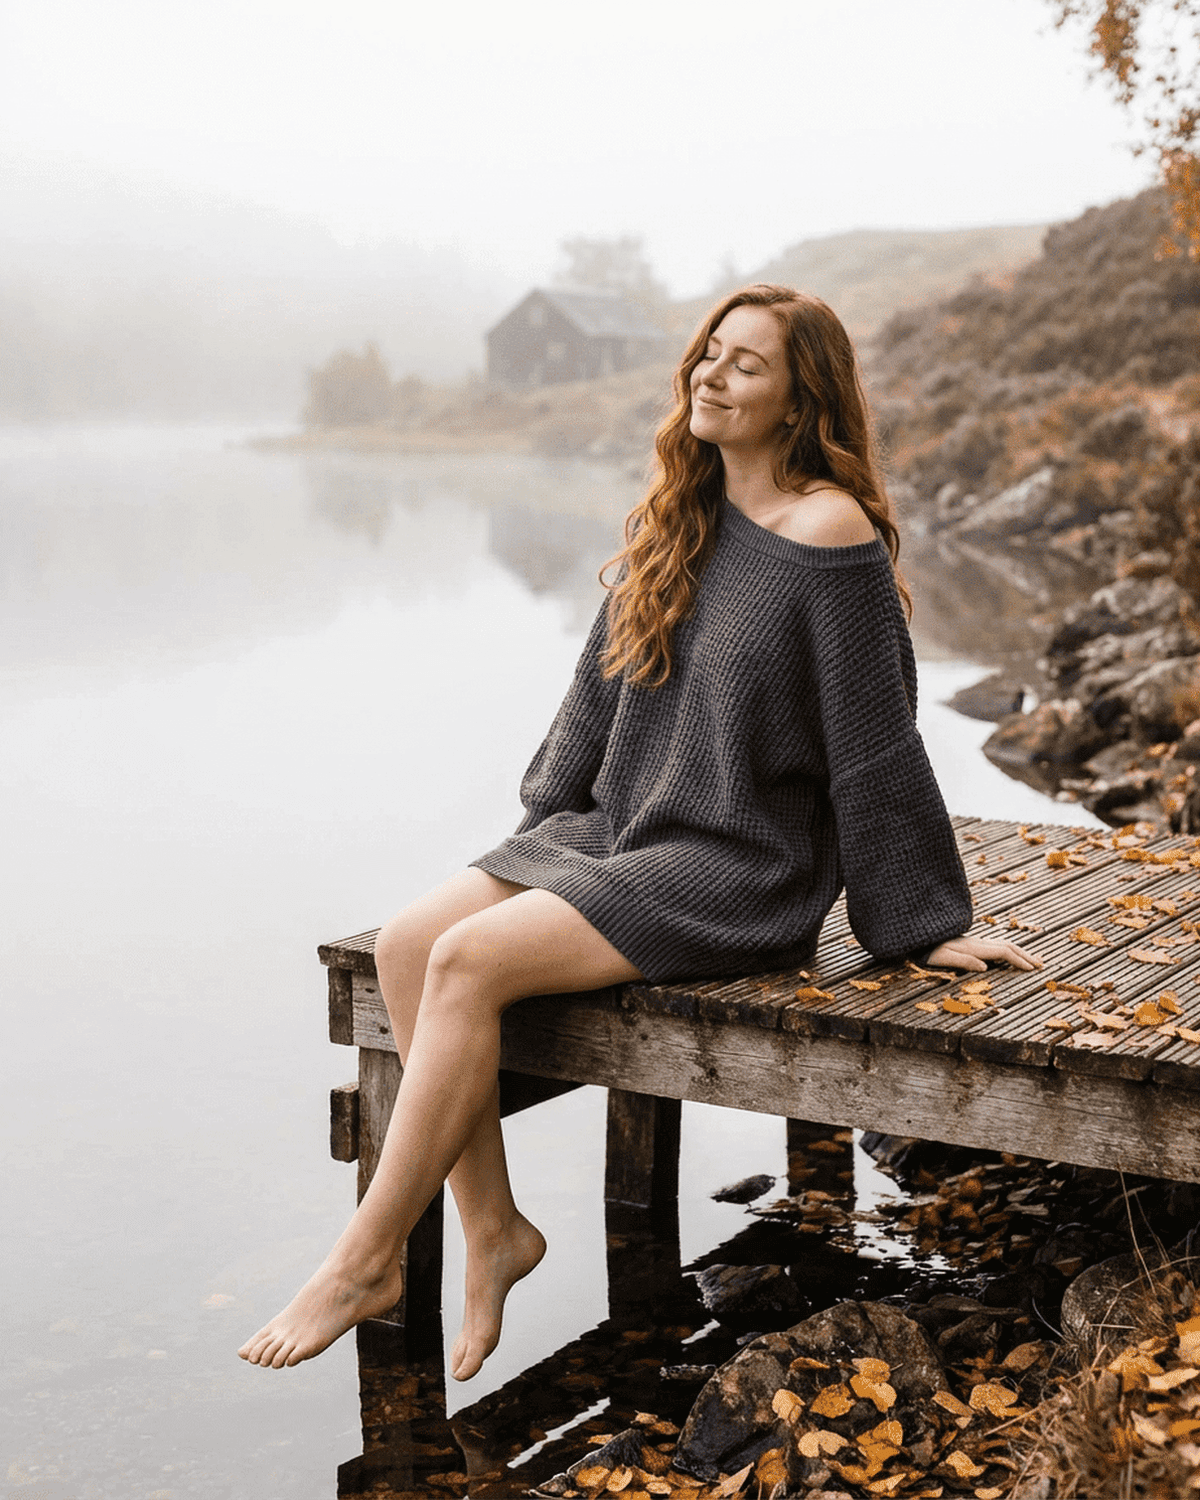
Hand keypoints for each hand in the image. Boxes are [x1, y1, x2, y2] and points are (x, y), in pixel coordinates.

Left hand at [923, 935, 1042, 972]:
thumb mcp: (943, 959)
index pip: (1003, 952)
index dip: (1019, 960)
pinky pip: (996, 945)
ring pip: (1003, 944)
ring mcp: (974, 941)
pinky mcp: (970, 943)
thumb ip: (963, 961)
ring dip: (1019, 951)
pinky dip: (1009, 949)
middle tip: (1042, 964)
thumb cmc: (927, 952)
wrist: (918, 938)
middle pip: (1007, 946)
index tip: (1033, 969)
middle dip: (1025, 955)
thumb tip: (986, 968)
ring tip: (1032, 959)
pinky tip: (1010, 953)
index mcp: (974, 948)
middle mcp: (977, 942)